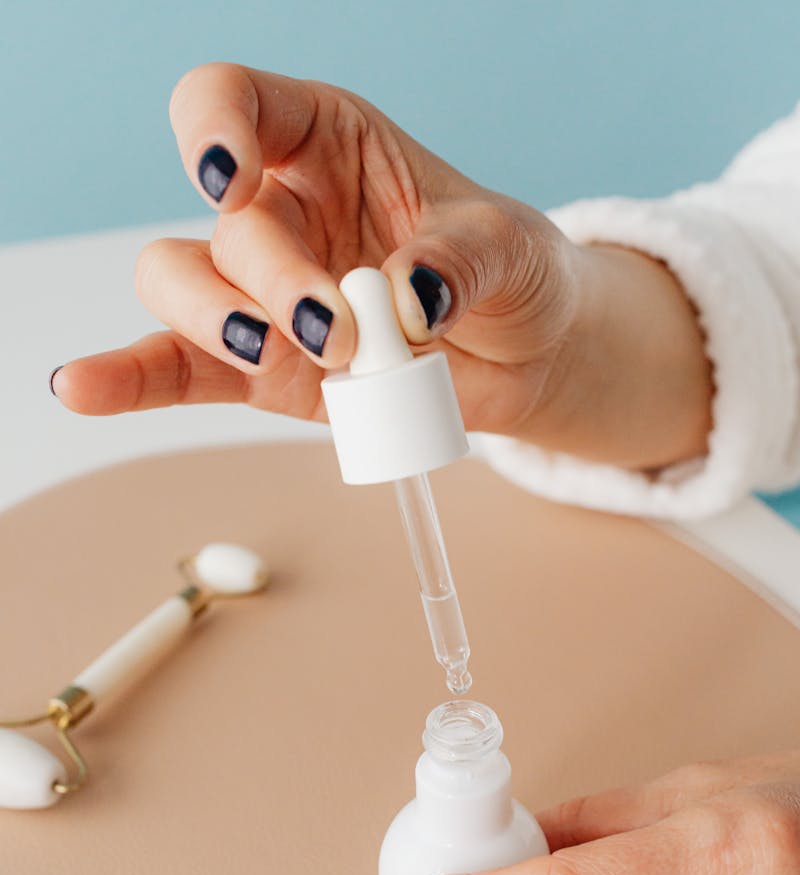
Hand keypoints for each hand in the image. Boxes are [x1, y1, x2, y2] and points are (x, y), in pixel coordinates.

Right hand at [52, 63, 709, 470]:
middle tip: (341, 330)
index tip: (229, 179)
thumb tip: (402, 300)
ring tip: (292, 358)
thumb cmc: (510, 274)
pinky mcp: (261, 369)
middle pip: (225, 227)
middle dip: (271, 280)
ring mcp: (261, 295)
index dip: (213, 131)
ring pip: (183, 289)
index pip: (234, 105)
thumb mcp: (509, 246)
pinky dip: (131, 379)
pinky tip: (85, 385)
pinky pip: (177, 369)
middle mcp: (279, 211)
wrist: (525, 355)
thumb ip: (459, 260)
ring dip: (220, 325)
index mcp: (324, 143)